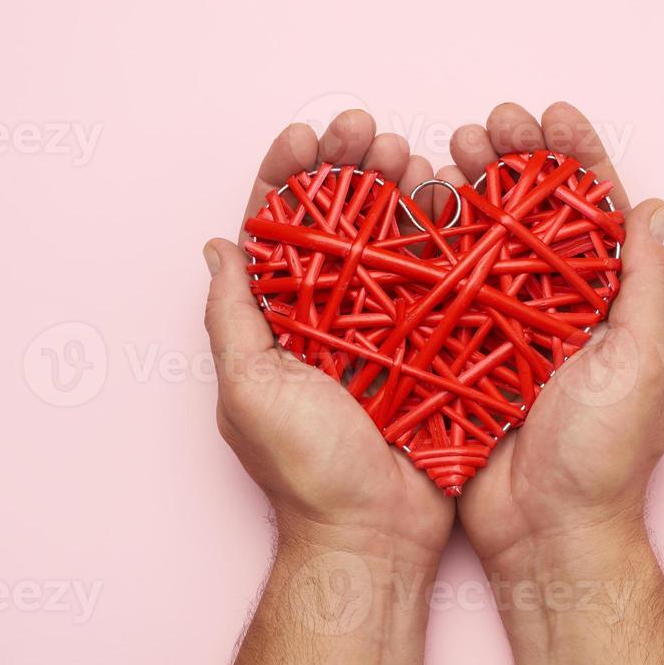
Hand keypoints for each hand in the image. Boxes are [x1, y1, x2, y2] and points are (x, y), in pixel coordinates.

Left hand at [203, 111, 454, 565]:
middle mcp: (329, 318)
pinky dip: (440, 236)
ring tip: (406, 152)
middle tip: (365, 131)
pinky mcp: (431, 346)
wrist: (373, 533)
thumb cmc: (305, 468)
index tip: (304, 138)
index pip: (275, 232)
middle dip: (346, 169)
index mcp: (278, 322)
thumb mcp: (249, 388)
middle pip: (336, 224)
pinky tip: (445, 198)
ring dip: (394, 189)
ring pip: (387, 242)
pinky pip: (436, 281)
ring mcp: (384, 330)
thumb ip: (232, 317)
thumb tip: (218, 247)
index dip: (286, 179)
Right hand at [450, 103, 663, 575]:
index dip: (575, 159)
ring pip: (481, 246)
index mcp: (606, 305)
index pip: (595, 213)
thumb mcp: (642, 363)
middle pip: (531, 217)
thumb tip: (652, 210)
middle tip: (485, 125)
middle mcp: (553, 311)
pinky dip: (427, 250)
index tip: (550, 116)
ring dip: (466, 193)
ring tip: (444, 151)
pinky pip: (440, 293)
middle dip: (511, 162)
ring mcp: (500, 332)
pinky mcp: (456, 356)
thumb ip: (645, 285)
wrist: (544, 534)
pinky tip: (412, 213)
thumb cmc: (602, 455)